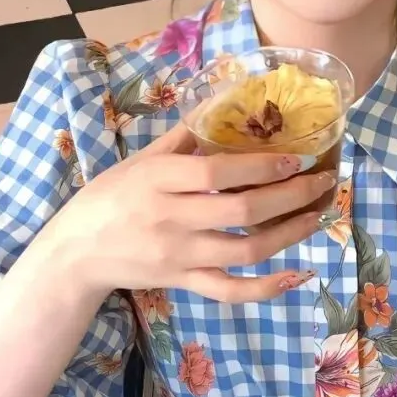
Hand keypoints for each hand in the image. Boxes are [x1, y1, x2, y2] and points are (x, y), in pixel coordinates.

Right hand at [45, 123, 332, 303]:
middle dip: (290, 196)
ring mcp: (179, 255)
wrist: (74, 252)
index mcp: (158, 179)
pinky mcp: (182, 283)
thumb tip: (225, 104)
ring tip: (316, 216)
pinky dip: (265, 289)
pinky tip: (296, 276)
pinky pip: (230, 291)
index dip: (260, 166)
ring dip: (289, 235)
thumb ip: (183, 138)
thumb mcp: (139, 160)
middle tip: (322, 182)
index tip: (295, 157)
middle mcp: (171, 218)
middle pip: (241, 211)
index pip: (216, 172)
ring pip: (245, 252)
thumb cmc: (109, 196)